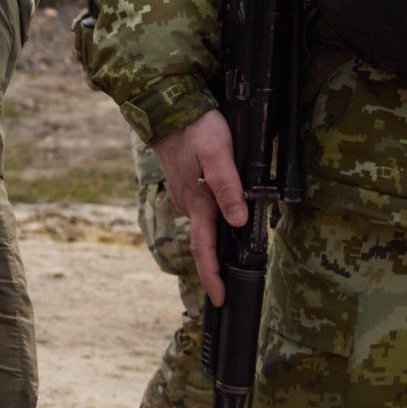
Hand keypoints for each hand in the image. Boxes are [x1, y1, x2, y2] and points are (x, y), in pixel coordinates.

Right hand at [152, 109, 247, 307]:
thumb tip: (239, 222)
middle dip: (214, 267)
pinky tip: (223, 221)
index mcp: (197, 202)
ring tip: (231, 258)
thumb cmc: (196, 129)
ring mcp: (184, 195)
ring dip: (215, 243)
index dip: (212, 276)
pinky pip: (199, 211)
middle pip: (203, 242)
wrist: (167, 107)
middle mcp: (188, 204)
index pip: (204, 249)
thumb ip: (228, 188)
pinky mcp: (184, 185)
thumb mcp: (218, 155)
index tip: (220, 299)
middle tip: (228, 287)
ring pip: (203, 226)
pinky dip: (211, 223)